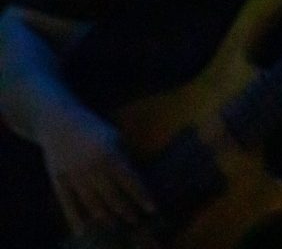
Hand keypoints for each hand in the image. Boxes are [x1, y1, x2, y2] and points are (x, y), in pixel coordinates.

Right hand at [37, 106, 156, 240]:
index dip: (142, 197)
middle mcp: (92, 168)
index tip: (152, 209)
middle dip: (126, 211)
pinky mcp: (58, 181)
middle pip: (113, 197)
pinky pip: (67, 204)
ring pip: (92, 204)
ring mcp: (74, 176)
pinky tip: (82, 231)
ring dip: (106, 217)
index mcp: (110, 155)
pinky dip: (74, 219)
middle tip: (136, 220)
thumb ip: (126, 157)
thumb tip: (138, 179)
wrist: (59, 122)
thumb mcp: (115, 137)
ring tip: (116, 224)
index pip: (131, 182)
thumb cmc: (93, 129)